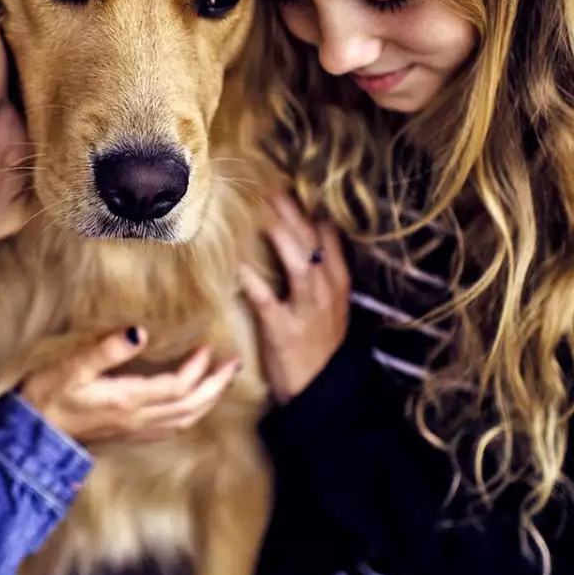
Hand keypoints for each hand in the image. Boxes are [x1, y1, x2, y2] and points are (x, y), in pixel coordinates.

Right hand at [19, 328, 240, 444]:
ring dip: (208, 401)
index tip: (207, 346)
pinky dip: (190, 415)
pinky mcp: (128, 434)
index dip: (197, 367)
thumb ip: (105, 352)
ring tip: (222, 382)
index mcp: (127, 401)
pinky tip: (192, 406)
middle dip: (216, 386)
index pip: (177, 386)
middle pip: (191, 407)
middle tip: (235, 366)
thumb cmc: (46, 397)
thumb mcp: (70, 369)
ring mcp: (134, 430)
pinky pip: (171, 428)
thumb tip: (138, 332)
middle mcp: (137, 419)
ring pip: (185, 420)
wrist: (32, 436)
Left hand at [239, 192, 350, 401]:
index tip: (286, 183)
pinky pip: (267, 300)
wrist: (321, 390)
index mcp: (337, 280)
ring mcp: (307, 310)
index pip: (328, 235)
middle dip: (291, 211)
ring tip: (260, 211)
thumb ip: (320, 268)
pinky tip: (236, 263)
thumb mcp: (331, 303)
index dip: (307, 208)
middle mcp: (325, 290)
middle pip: (311, 241)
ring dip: (279, 235)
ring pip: (298, 263)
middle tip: (268, 185)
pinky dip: (252, 280)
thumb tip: (307, 229)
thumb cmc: (319, 343)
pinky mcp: (284, 330)